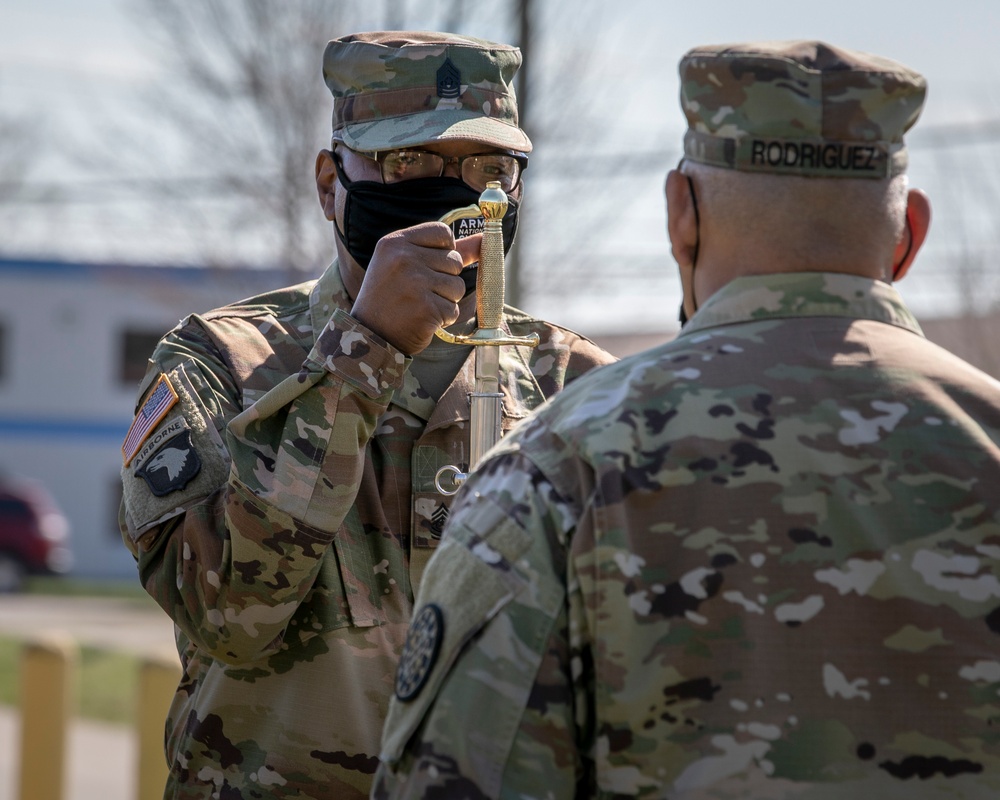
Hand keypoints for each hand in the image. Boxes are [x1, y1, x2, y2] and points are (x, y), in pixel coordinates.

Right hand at [350, 223, 481, 354]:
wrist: (369, 335)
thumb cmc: (389, 297)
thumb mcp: (405, 264)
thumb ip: (445, 251)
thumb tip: (483, 240)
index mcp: (396, 242)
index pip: (443, 233)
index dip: (444, 251)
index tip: (427, 266)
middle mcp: (404, 258)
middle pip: (454, 261)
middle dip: (444, 280)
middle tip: (417, 292)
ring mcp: (415, 283)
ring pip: (458, 287)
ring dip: (445, 300)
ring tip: (420, 305)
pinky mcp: (426, 308)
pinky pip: (453, 310)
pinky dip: (442, 318)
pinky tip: (421, 319)